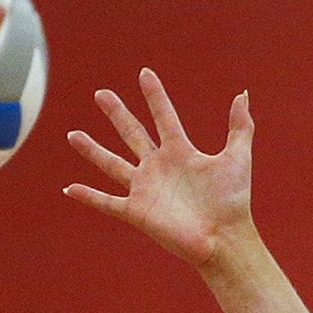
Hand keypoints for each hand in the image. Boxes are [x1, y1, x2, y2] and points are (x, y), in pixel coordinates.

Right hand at [65, 69, 254, 269]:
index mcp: (181, 152)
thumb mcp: (238, 158)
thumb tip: (242, 95)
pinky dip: (88, 196)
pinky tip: (69, 189)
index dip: (155, 95)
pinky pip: (107, 202)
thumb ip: (240, 127)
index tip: (144, 73)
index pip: (163, 117)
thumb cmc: (233, 203)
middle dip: (117, 113)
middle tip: (101, 94)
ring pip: (112, 164)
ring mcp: (145, 189)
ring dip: (92, 150)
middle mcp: (159, 167)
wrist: (224, 238)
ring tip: (72, 135)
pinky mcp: (137, 212)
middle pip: (132, 134)